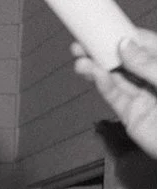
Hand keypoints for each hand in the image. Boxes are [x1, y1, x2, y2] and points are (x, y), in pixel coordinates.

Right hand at [72, 29, 156, 157]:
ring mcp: (143, 98)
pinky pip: (115, 96)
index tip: (108, 30)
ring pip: (117, 79)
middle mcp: (155, 81)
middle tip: (84, 44)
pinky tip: (94, 74)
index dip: (127, 37)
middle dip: (105, 53)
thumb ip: (148, 63)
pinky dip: (103, 84)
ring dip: (97, 68)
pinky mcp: (132, 116)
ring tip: (80, 60)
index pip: (147, 46)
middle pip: (127, 62)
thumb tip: (126, 46)